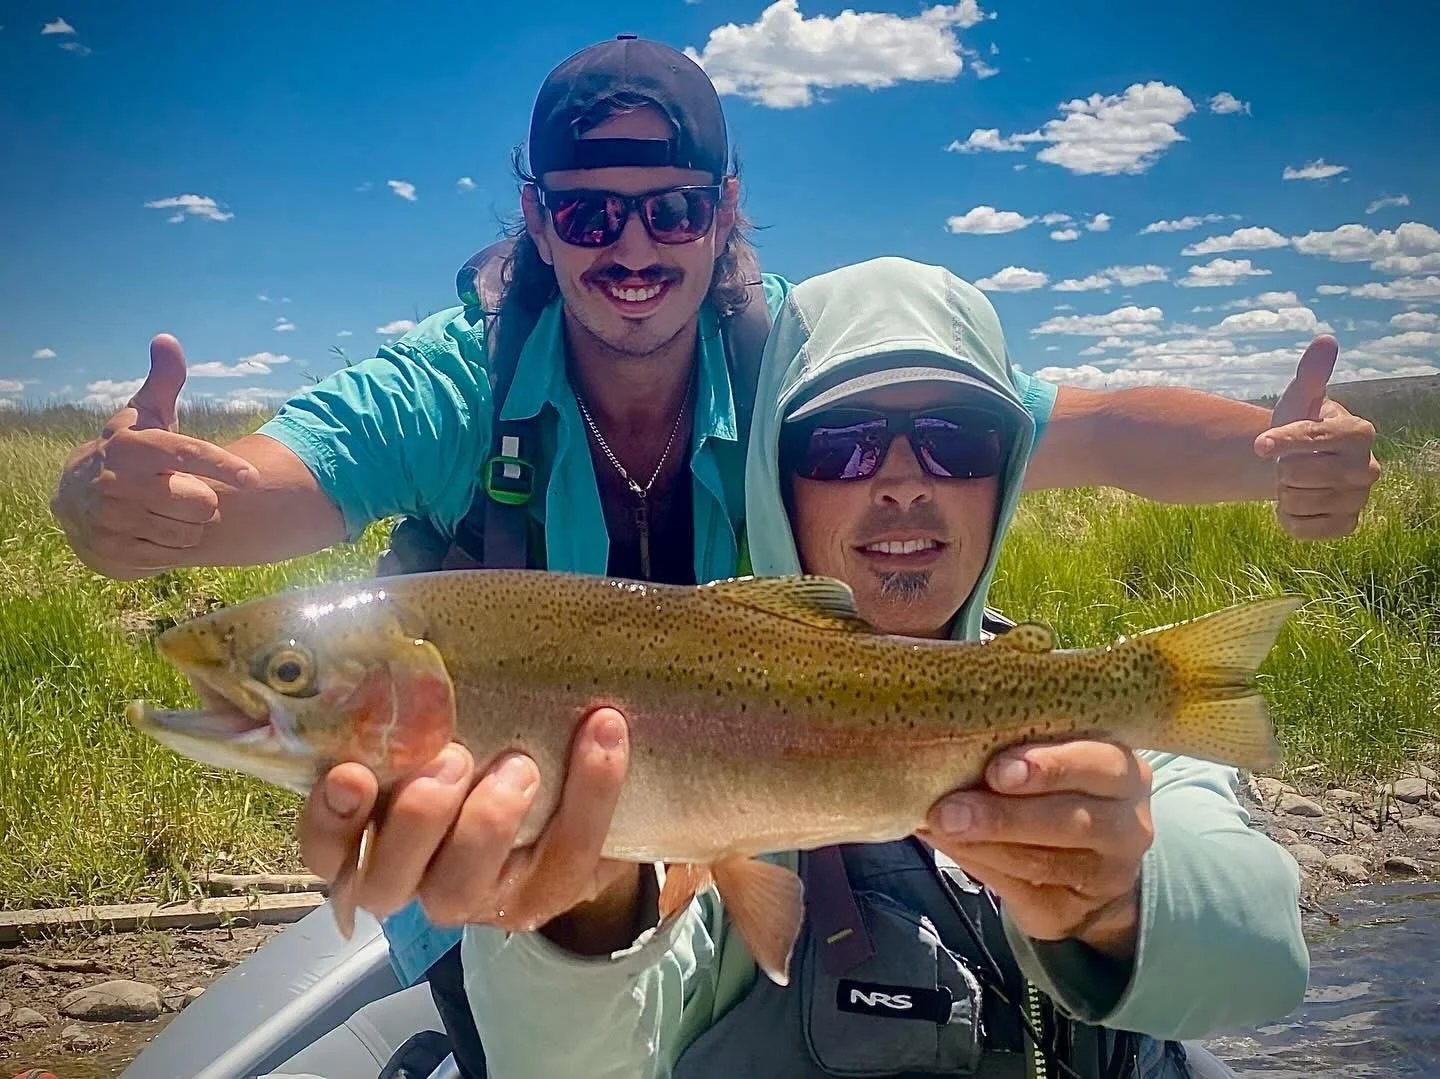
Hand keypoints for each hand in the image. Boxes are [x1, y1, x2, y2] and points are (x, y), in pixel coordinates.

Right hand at [50, 334, 257, 576]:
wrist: (75, 498)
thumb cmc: (128, 451)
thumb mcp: (143, 416)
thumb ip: (164, 381)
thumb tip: (167, 339)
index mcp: (131, 447)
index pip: (186, 454)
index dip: (221, 465)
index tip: (252, 478)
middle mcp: (118, 483)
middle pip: (201, 503)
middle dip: (202, 500)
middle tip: (181, 490)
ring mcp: (113, 520)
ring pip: (190, 533)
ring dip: (188, 525)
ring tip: (165, 510)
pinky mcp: (113, 551)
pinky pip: (172, 555)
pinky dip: (171, 545)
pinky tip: (153, 529)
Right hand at [299, 708, 646, 954]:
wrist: (566, 792)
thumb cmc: (482, 741)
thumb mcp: (443, 720)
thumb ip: (414, 699)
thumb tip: (395, 632)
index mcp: (374, 837)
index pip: (326, 849)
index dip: (331, 820)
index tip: (350, 773)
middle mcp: (416, 879)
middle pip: (388, 880)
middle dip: (417, 817)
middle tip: (453, 758)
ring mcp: (479, 897)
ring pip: (461, 886)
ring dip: (488, 821)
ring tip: (520, 764)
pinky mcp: (546, 895)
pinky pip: (567, 856)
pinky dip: (590, 789)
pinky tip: (602, 731)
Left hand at [920, 741, 1153, 959]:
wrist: (1088, 874)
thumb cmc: (1057, 796)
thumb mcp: (1055, 767)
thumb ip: (1019, 757)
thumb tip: (950, 747)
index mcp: (1124, 774)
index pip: (1099, 766)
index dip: (1050, 767)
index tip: (997, 770)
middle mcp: (1127, 825)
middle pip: (1071, 821)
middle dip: (1004, 815)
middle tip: (951, 810)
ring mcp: (1106, 876)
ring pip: (1042, 861)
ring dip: (982, 843)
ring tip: (939, 824)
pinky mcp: (1072, 912)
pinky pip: (1020, 891)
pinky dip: (976, 863)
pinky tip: (946, 844)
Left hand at [1254, 335, 1380, 539]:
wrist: (1298, 464)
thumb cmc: (1299, 425)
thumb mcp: (1299, 399)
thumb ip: (1311, 374)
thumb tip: (1325, 341)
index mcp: (1359, 432)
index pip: (1310, 439)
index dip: (1279, 442)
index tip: (1260, 445)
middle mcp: (1369, 468)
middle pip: (1296, 475)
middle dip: (1281, 469)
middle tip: (1290, 463)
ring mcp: (1360, 499)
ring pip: (1296, 502)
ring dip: (1283, 493)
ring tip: (1294, 481)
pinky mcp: (1347, 525)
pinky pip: (1302, 529)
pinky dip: (1288, 518)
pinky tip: (1296, 503)